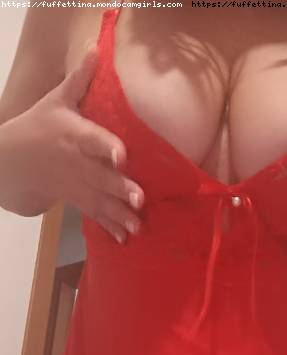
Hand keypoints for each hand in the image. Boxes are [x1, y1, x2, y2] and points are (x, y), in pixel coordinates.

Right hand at [1, 46, 143, 242]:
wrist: (12, 161)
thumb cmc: (40, 125)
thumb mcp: (56, 100)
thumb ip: (80, 80)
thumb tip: (95, 48)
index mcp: (73, 134)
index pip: (91, 139)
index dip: (106, 147)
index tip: (122, 155)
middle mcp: (76, 162)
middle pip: (100, 176)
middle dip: (119, 188)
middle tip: (140, 199)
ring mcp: (76, 184)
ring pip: (100, 200)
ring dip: (119, 214)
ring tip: (138, 226)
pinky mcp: (77, 199)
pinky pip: (94, 214)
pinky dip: (109, 227)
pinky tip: (124, 238)